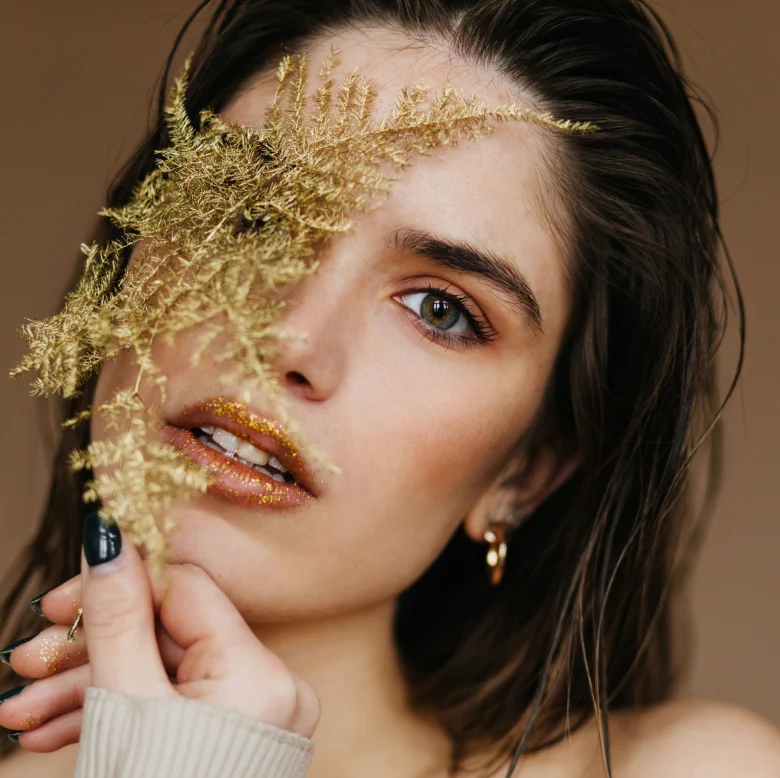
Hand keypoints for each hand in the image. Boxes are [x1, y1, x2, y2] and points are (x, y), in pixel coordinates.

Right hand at [0, 512, 319, 751]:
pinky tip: (53, 730)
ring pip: (164, 675)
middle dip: (90, 651)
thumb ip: (116, 618)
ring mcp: (257, 718)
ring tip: (20, 713)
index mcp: (260, 676)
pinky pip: (175, 706)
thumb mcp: (124, 706)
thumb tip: (110, 540)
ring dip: (89, 688)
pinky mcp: (236, 739)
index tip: (63, 598)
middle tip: (26, 661)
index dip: (122, 585)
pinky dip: (119, 714)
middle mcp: (273, 690)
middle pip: (169, 636)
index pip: (187, 590)